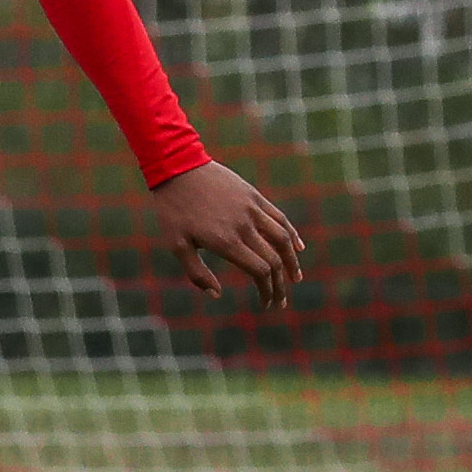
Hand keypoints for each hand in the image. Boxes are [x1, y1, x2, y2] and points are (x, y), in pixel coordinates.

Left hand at [151, 160, 304, 306]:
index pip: (260, 271)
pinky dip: (292, 234)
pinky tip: (297, 247)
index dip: (267, 290)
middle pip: (274, 260)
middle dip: (280, 285)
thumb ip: (196, 273)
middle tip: (280, 301)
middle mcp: (244, 226)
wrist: (176, 167)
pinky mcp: (254, 196)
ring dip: (293, 261)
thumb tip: (217, 294)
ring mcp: (252, 209)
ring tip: (296, 278)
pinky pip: (280, 217)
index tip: (267, 303)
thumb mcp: (176, 244)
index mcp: (226, 241)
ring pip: (283, 239)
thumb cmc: (173, 210)